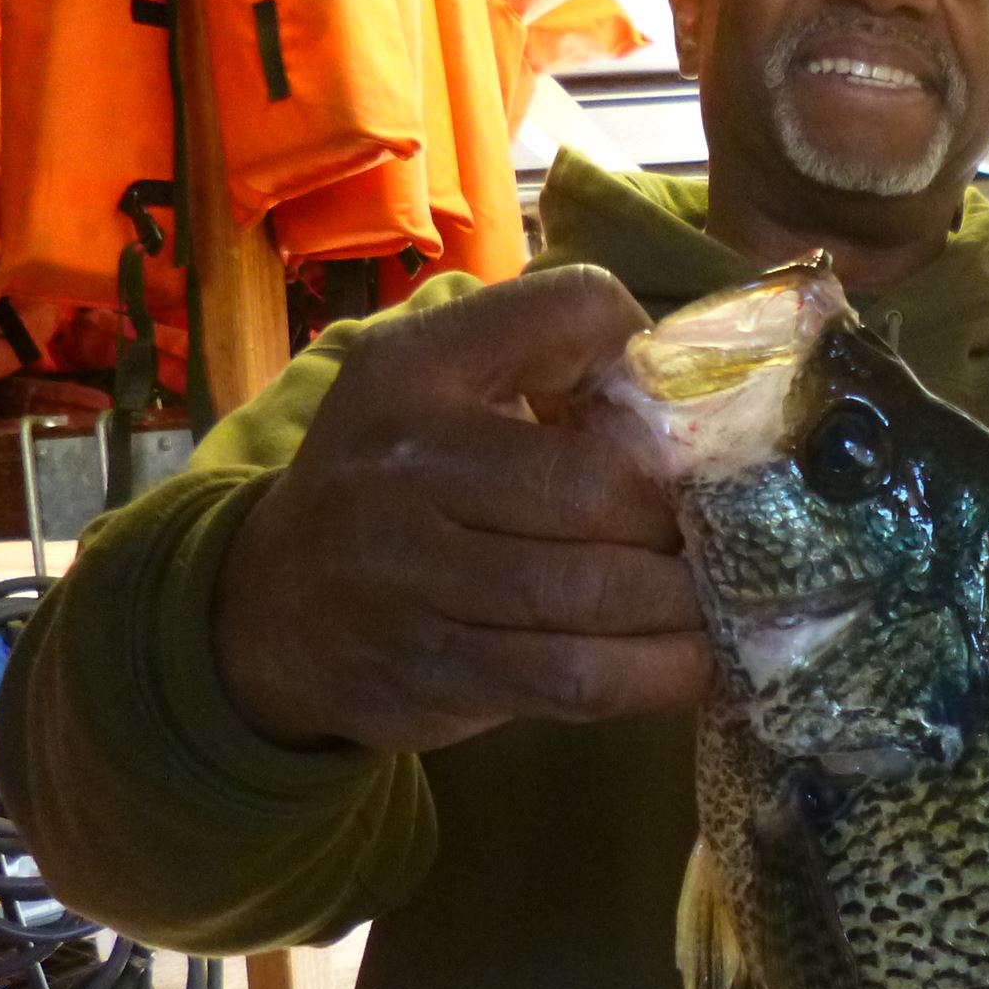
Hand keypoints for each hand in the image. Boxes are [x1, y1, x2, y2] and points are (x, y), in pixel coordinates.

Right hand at [214, 265, 711, 753]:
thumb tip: (683, 398)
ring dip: (684, 602)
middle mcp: (409, 464)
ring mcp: (416, 575)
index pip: (569, 313)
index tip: (670, 413)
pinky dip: (658, 672)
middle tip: (721, 531)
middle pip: (598, 481)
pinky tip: (696, 661)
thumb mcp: (435, 390)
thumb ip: (544, 366)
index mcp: (416, 366)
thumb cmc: (394, 491)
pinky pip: (577, 676)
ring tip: (722, 598)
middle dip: (680, 514)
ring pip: (596, 589)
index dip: (647, 361)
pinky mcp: (440, 670)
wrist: (266, 613)